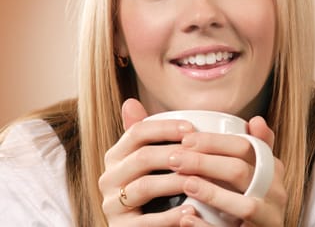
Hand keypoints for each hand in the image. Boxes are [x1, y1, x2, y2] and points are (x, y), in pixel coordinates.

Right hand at [98, 99, 197, 225]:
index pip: (137, 132)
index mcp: (116, 156)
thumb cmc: (154, 190)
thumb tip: (130, 101)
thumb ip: (147, 136)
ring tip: (202, 181)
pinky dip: (170, 217)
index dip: (165, 128)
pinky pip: (146, 222)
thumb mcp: (149, 162)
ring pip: (144, 186)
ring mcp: (112, 205)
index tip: (192, 129)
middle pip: (142, 157)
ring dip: (176, 182)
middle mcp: (108, 177)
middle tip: (203, 155)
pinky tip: (192, 212)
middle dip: (175, 154)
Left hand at [173, 116, 287, 226]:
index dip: (214, 142)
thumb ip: (256, 146)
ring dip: (212, 193)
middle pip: (241, 171)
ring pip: (245, 205)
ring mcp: (269, 219)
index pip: (246, 147)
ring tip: (185, 184)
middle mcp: (277, 194)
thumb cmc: (252, 199)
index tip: (186, 140)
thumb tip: (256, 120)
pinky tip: (187, 218)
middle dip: (204, 163)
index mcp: (274, 171)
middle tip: (175, 159)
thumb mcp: (257, 171)